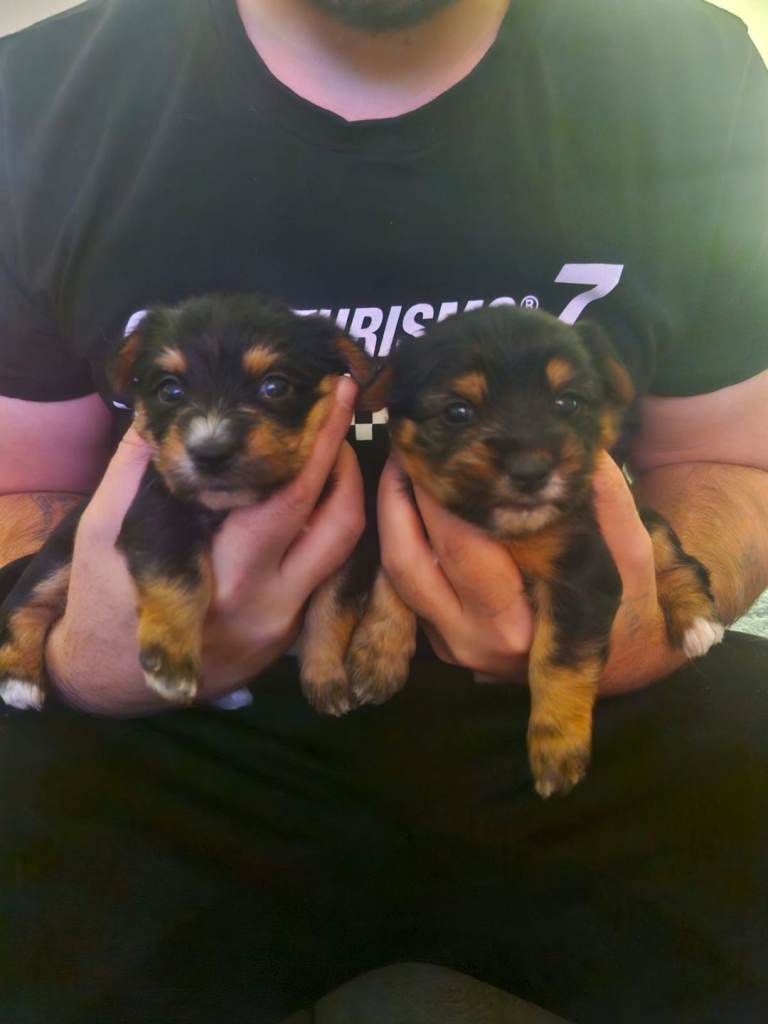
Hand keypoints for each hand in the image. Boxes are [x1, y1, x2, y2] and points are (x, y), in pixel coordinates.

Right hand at [46, 377, 362, 714]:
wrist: (112, 680)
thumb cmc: (103, 599)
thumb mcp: (104, 530)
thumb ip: (137, 467)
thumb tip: (168, 406)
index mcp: (221, 578)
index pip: (289, 499)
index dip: (318, 443)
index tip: (332, 393)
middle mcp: (268, 604)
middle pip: (338, 521)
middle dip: (343, 454)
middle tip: (338, 404)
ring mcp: (287, 623)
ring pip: (345, 547)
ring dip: (345, 488)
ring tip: (328, 442)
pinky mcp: (293, 633)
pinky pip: (328, 569)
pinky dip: (327, 521)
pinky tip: (313, 489)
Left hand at [378, 452, 682, 693]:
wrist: (621, 666)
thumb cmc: (627, 609)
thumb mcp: (632, 556)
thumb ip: (607, 502)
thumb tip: (581, 449)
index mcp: (516, 626)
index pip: (460, 549)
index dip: (439, 496)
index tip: (435, 448)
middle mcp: (473, 642)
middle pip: (409, 560)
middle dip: (399, 497)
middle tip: (407, 446)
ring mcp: (450, 647)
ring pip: (396, 574)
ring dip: (391, 516)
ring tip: (403, 465)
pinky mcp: (439, 642)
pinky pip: (405, 587)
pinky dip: (403, 540)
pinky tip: (412, 500)